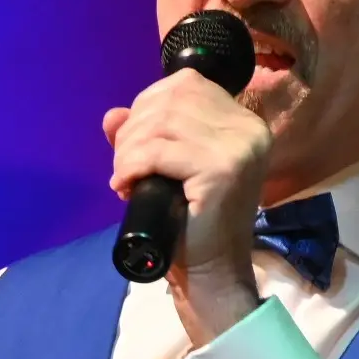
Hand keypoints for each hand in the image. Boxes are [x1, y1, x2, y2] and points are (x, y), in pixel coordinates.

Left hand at [105, 69, 271, 341]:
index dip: (147, 105)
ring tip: (124, 179)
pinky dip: (132, 165)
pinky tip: (126, 185)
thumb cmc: (191, 224)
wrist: (211, 273)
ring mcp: (239, 148)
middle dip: (133, 130)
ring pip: (161, 124)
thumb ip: (144, 139)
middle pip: (171, 100)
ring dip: (128, 150)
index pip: (186, 85)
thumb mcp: (166, 170)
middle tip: (124, 168)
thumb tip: (111, 116)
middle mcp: (247, 128)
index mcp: (242, 121)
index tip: (132, 143)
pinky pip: (159, 152)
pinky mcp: (222, 170)